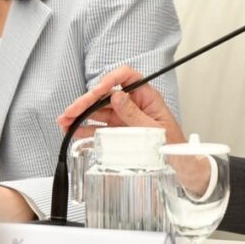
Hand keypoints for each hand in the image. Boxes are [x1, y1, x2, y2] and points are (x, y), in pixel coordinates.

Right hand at [56, 65, 185, 144]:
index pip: (127, 77)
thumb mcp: (155, 130)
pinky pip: (100, 127)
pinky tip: (73, 131)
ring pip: (99, 110)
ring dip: (81, 114)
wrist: (180, 166)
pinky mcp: (119, 130)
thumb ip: (135, 114)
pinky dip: (86, 129)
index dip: (109, 80)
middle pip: (106, 95)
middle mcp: (133, 104)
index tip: (96, 92)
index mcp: (147, 97)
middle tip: (70, 111)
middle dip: (86, 101)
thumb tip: (117, 97)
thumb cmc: (173, 145)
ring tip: (64, 121)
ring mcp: (124, 117)